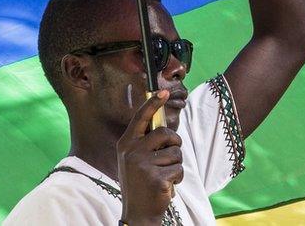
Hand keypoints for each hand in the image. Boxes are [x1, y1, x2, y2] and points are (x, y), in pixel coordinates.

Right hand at [117, 90, 183, 225]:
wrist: (137, 213)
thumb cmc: (139, 183)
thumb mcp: (133, 160)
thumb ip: (144, 142)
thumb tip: (162, 124)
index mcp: (126, 145)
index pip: (141, 118)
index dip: (153, 103)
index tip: (164, 91)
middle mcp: (132, 152)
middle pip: (165, 133)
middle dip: (175, 142)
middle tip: (170, 155)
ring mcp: (143, 166)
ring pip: (175, 153)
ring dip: (176, 164)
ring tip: (164, 175)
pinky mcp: (156, 178)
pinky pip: (179, 169)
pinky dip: (177, 178)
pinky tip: (166, 186)